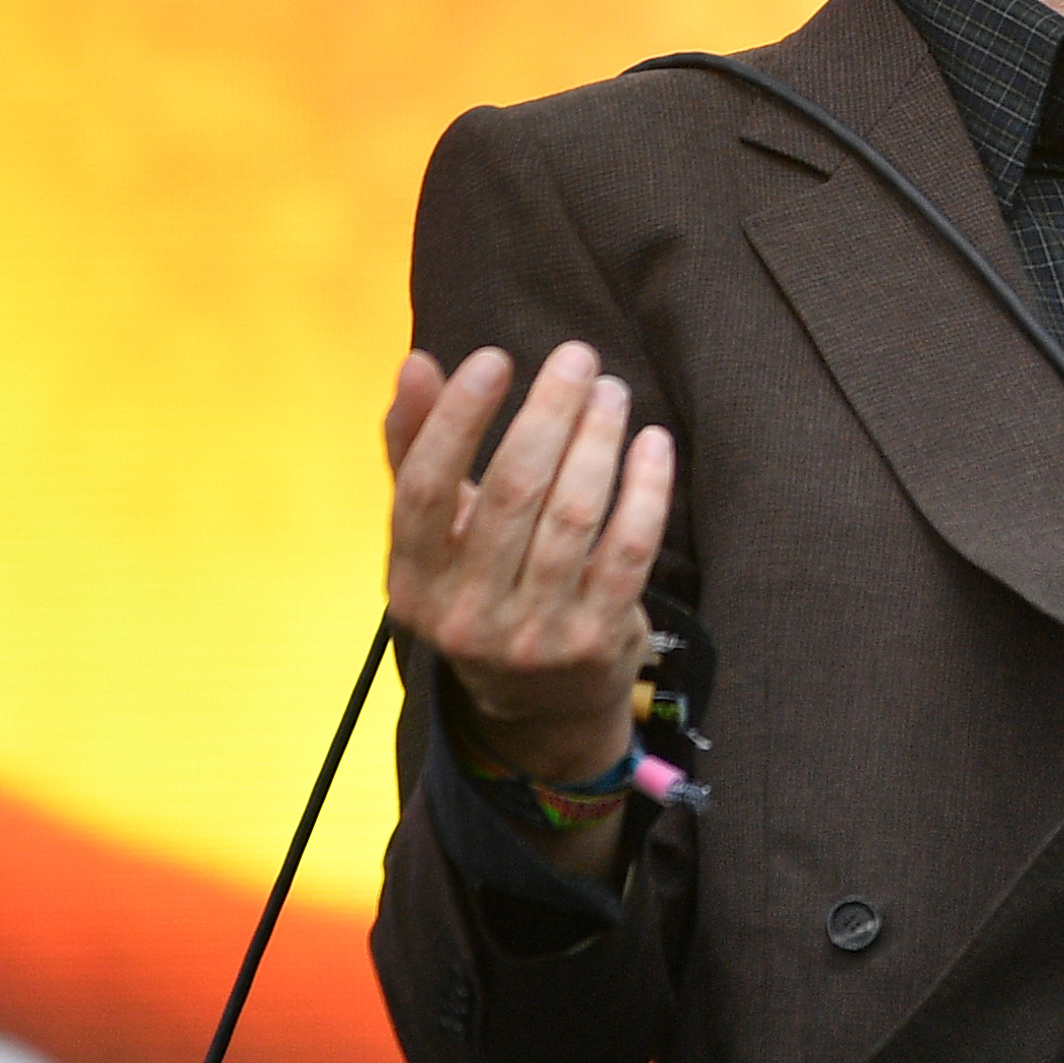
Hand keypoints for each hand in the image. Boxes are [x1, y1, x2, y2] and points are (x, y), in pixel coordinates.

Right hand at [383, 342, 671, 779]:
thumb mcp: (435, 537)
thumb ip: (417, 449)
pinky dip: (645, 488)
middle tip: (578, 358)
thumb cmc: (480, 588)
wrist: (539, 704)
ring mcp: (535, 635)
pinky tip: (650, 443)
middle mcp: (467, 617)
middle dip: (550, 412)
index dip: (456, 419)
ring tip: (611, 391)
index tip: (494, 359)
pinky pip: (629, 548)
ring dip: (598, 439)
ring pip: (575, 514)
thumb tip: (415, 364)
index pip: (425, 489)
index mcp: (413, 586)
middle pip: (512, 492)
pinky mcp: (596, 641)